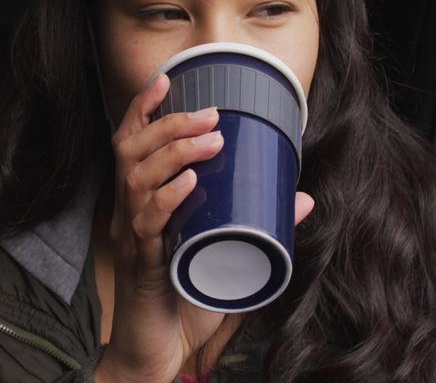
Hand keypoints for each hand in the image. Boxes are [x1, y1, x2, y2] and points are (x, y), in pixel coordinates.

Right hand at [95, 74, 314, 381]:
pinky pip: (148, 225)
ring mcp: (133, 238)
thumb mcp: (227, 255)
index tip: (168, 80)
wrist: (158, 355)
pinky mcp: (143, 266)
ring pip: (138, 180)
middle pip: (133, 152)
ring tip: (211, 141)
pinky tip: (188, 184)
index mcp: (142, 204)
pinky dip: (167, 199)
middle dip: (170, 124)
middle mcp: (130, 214)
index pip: (132, 144)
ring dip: (175, 153)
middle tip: (211, 114)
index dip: (144, 109)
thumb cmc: (186, 301)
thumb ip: (261, 226)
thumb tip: (305, 198)